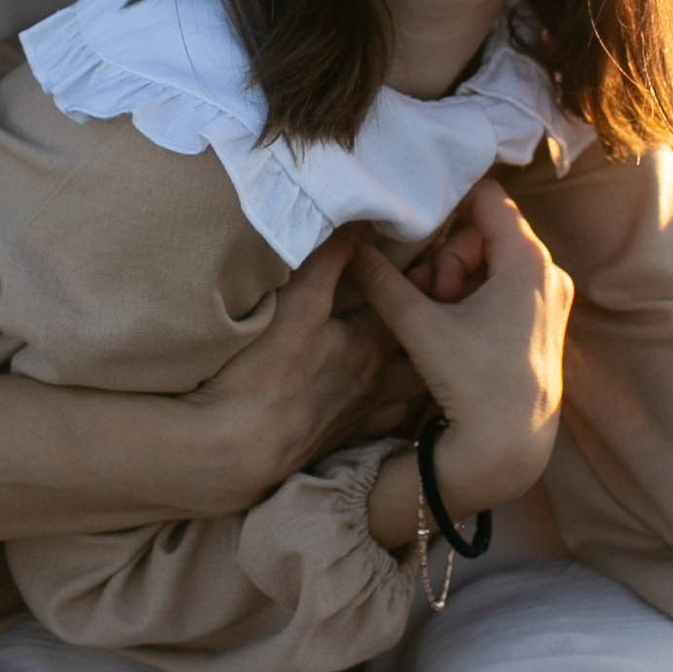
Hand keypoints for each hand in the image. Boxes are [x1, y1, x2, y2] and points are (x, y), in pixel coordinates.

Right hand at [169, 238, 419, 516]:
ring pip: (411, 390)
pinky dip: (397, 406)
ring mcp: (364, 416)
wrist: (238, 451)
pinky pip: (388, 423)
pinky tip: (388, 399)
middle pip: (423, 353)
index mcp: (373, 347)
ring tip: (420, 349)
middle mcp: (379, 383)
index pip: (416, 307)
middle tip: (433, 304)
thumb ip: (330, 259)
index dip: (425, 282)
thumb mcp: (297, 303)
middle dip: (432, 329)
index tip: (434, 260)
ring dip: (420, 369)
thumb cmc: (266, 374)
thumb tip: (361, 219)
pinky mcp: (344, 441)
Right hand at [350, 180, 572, 514]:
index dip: (445, 202)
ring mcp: (550, 298)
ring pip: (490, 260)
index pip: (484, 195)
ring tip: (435, 315)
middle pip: (484, 231)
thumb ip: (381, 279)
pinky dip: (473, 295)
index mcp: (528, 259)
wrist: (511, 448)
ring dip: (455, 278)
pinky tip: (452, 326)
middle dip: (446, 256)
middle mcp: (548, 271)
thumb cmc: (473, 383)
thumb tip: (351, 242)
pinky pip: (502, 285)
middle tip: (427, 294)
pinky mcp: (543, 322)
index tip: (414, 225)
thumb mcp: (420, 324)